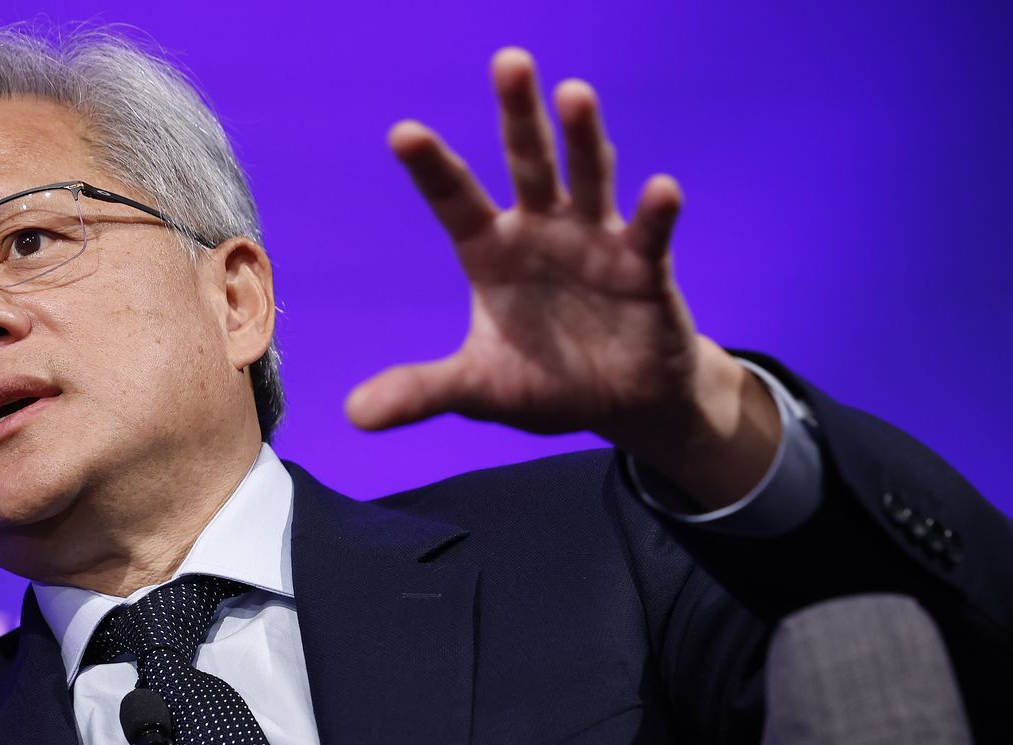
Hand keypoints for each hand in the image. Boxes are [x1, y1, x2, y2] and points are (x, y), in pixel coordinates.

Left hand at [346, 48, 777, 506]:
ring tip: (574, 94)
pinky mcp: (645, 268)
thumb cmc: (547, 382)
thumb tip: (352, 416)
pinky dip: (656, 212)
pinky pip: (650, 234)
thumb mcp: (478, 390)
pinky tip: (661, 189)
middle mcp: (543, 232)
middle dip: (518, 115)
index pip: (456, 201)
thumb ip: (422, 391)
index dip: (432, 169)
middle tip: (508, 60)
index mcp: (492, 253)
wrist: (622, 402)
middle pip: (528, 163)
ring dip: (584, 139)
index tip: (403, 131)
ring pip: (588, 178)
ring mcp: (597, 241)